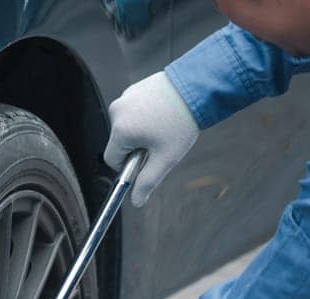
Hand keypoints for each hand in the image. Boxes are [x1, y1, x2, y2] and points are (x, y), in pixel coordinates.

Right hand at [103, 71, 199, 206]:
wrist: (197, 87)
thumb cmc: (182, 122)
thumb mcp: (166, 158)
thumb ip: (147, 182)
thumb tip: (136, 201)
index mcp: (121, 130)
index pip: (112, 160)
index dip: (129, 165)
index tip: (148, 159)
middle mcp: (117, 112)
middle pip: (119, 142)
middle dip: (137, 146)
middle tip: (161, 141)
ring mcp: (125, 98)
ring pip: (127, 127)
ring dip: (141, 130)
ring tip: (164, 125)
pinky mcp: (133, 89)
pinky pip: (133, 111)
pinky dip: (145, 115)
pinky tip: (163, 112)